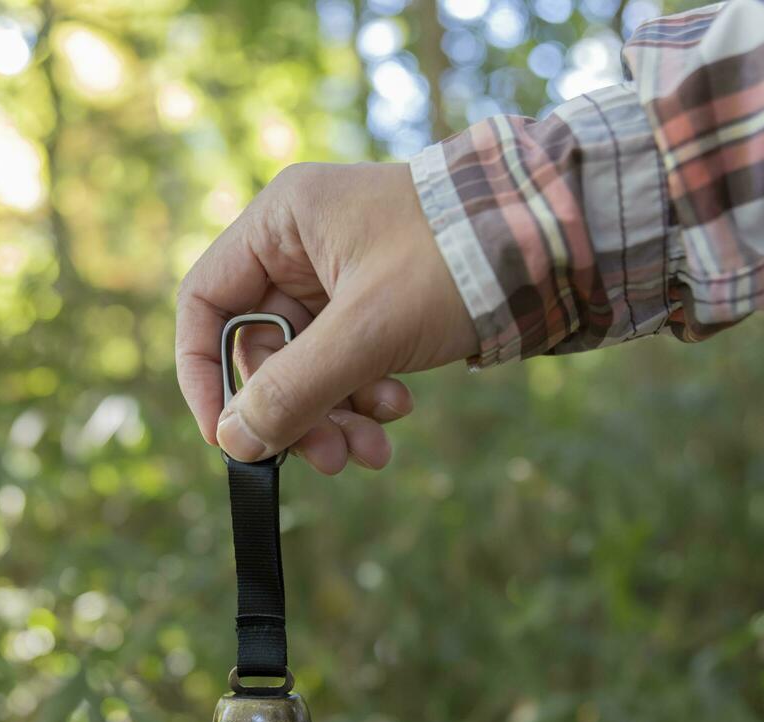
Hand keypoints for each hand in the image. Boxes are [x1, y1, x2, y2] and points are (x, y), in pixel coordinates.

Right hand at [175, 161, 474, 473]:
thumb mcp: (368, 331)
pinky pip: (349, 361)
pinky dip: (366, 398)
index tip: (226, 433)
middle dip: (294, 410)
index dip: (205, 373)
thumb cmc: (456, 261)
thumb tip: (233, 441)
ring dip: (334, 415)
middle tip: (328, 458)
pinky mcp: (379, 302)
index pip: (206, 302)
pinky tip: (399, 414)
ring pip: (309, 364)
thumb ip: (294, 388)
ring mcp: (343, 274)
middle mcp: (303, 243)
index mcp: (281, 221)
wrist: (557, 243)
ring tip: (372, 452)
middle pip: (262, 348)